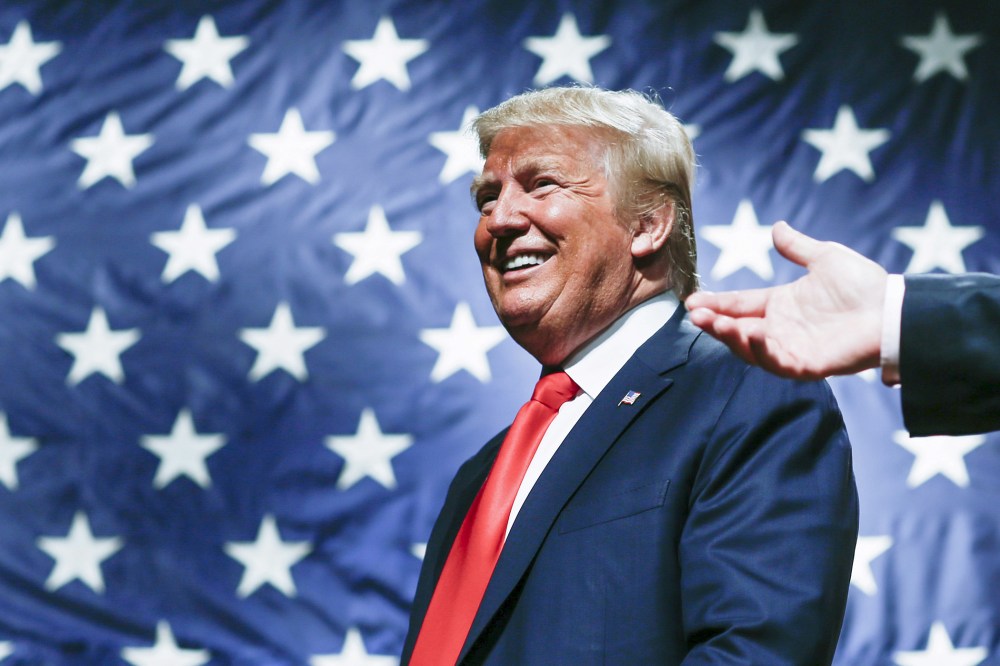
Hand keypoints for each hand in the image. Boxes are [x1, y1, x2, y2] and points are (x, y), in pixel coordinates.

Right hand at [685, 222, 887, 379]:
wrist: (892, 309)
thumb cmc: (862, 284)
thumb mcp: (825, 258)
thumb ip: (798, 247)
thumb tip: (777, 228)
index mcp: (780, 304)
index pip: (740, 304)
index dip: (716, 304)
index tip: (691, 302)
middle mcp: (780, 329)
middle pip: (737, 328)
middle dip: (715, 323)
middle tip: (696, 315)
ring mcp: (791, 348)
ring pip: (750, 348)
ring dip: (731, 337)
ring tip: (718, 324)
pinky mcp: (806, 364)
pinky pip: (777, 362)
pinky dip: (763, 352)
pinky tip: (754, 335)